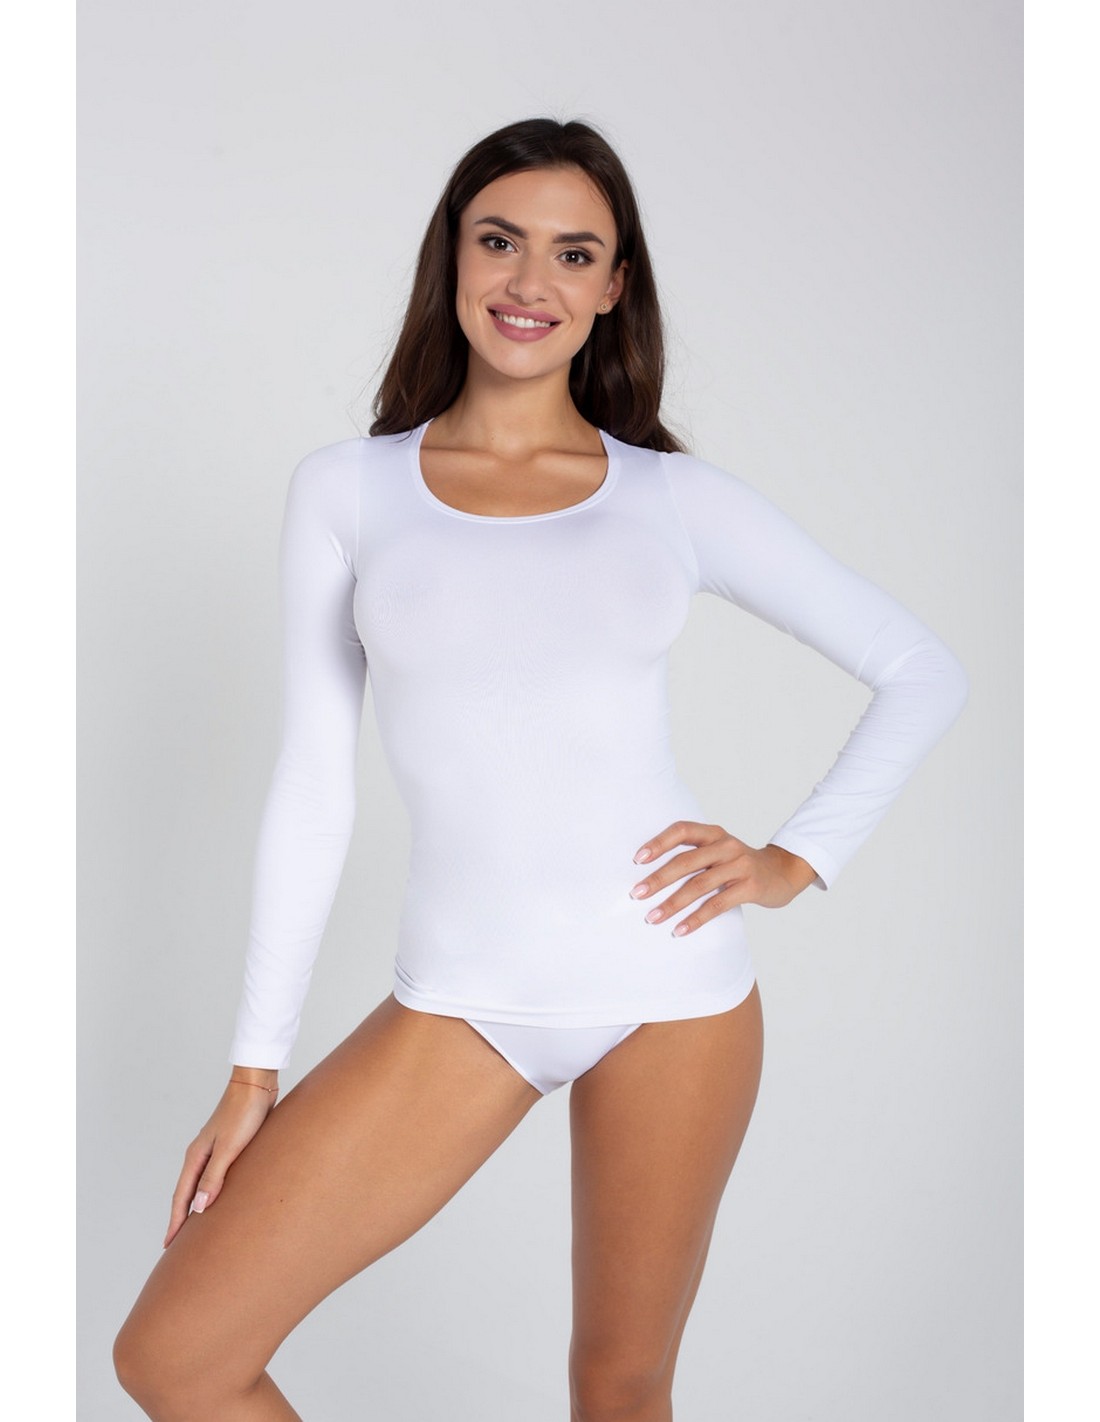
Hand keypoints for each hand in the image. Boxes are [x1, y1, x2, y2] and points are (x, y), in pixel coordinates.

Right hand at [163, 1070, 278, 1248]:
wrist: (257, 1084)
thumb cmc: (244, 1113)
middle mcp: (201, 1153)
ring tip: (198, 1227)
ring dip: (197, 1204)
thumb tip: (198, 1209)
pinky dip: (213, 1191)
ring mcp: (215, 1149)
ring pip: (201, 1184)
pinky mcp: (230, 1145)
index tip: (169, 1245)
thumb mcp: (229, 1148)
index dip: (175, 1222)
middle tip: (178, 1244)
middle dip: (181, 1217)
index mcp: (196, 1156)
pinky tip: (221, 1197)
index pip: (182, 1196)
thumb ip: (214, 1177)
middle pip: (187, 1192)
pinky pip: (216, 1175)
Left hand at [628, 821, 818, 935]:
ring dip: (672, 904)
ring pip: (699, 885)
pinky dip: (696, 919)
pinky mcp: (750, 887)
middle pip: (686, 861)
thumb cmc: (740, 864)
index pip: (682, 830)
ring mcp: (740, 865)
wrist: (783, 872)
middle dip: (658, 879)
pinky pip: (717, 904)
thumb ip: (694, 856)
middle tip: (636, 894)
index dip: (658, 843)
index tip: (637, 859)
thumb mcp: (719, 851)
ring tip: (652, 917)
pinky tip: (680, 930)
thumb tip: (651, 875)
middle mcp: (726, 846)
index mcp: (714, 833)